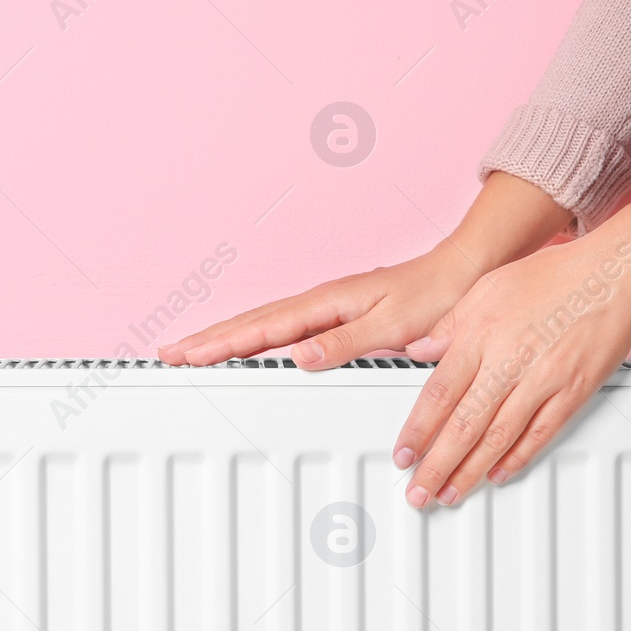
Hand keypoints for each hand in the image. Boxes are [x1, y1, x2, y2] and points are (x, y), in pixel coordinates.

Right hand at [159, 243, 486, 367]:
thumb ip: (344, 343)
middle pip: (249, 321)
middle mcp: (319, 302)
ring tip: (191, 349)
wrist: (460, 274)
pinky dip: (252, 334)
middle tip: (169, 352)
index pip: (262, 328)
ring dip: (223, 335)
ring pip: (261, 322)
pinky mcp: (333, 314)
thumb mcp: (393, 327)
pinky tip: (244, 344)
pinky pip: (280, 325)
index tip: (189, 354)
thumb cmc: (434, 297)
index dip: (222, 342)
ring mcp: (323, 307)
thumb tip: (297, 356)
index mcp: (327, 303)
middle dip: (207, 337)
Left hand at [396, 181, 630, 507]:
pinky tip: (497, 475)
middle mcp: (509, 360)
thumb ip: (449, 324)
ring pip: (499, 436)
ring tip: (451, 493)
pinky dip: (517, 458)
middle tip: (419, 491)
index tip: (403, 454)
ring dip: (470, 471)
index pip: (439, 393)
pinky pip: (540, 433)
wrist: (611, 275)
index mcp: (481, 334)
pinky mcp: (574, 391)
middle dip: (437, 465)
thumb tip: (418, 351)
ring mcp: (543, 380)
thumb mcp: (486, 287)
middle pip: (464, 424)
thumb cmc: (551, 276)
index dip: (418, 430)